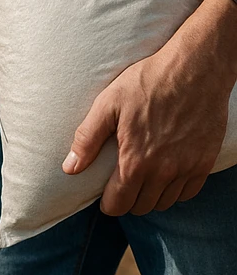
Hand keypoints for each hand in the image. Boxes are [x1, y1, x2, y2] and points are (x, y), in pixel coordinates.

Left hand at [62, 0, 236, 214]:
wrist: (195, 67)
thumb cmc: (148, 82)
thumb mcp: (107, 105)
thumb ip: (87, 139)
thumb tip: (69, 168)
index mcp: (135, 161)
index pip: (118, 205)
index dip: (108, 204)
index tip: (106, 194)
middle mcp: (163, 171)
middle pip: (141, 207)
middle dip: (127, 201)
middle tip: (122, 186)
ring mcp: (187, 167)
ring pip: (165, 202)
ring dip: (151, 196)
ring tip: (142, 181)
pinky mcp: (205, 160)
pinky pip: (189, 192)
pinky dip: (176, 190)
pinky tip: (166, 176)